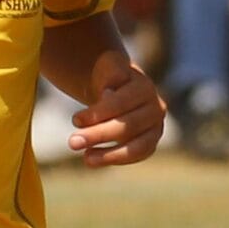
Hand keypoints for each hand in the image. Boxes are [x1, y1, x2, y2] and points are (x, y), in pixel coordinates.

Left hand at [66, 47, 163, 166]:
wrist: (119, 88)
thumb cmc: (109, 77)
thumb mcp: (107, 67)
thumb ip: (110, 74)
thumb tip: (108, 94)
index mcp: (144, 87)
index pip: (121, 103)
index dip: (98, 113)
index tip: (75, 120)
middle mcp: (156, 108)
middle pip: (127, 126)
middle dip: (98, 135)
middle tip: (72, 143)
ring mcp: (156, 128)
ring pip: (136, 147)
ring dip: (109, 155)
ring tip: (85, 158)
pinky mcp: (150, 144)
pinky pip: (136, 156)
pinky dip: (115, 159)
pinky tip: (92, 160)